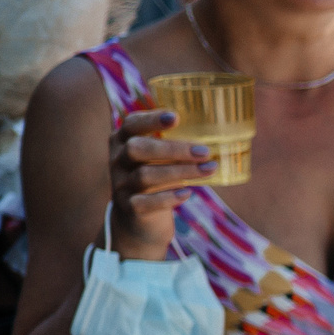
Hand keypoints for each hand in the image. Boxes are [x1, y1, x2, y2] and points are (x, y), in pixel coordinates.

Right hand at [108, 107, 212, 257]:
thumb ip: (174, 142)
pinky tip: (187, 193)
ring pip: (145, 175)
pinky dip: (168, 198)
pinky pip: (145, 202)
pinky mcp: (129, 207)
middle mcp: (118, 160)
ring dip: (181, 172)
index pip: (131, 124)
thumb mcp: (159, 156)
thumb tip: (216, 132)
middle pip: (137, 149)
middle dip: (172, 149)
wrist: (139, 216)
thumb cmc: (158, 175)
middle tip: (204, 152)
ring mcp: (120, 185)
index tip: (176, 118)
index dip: (151, 119)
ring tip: (209, 170)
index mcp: (123, 140)